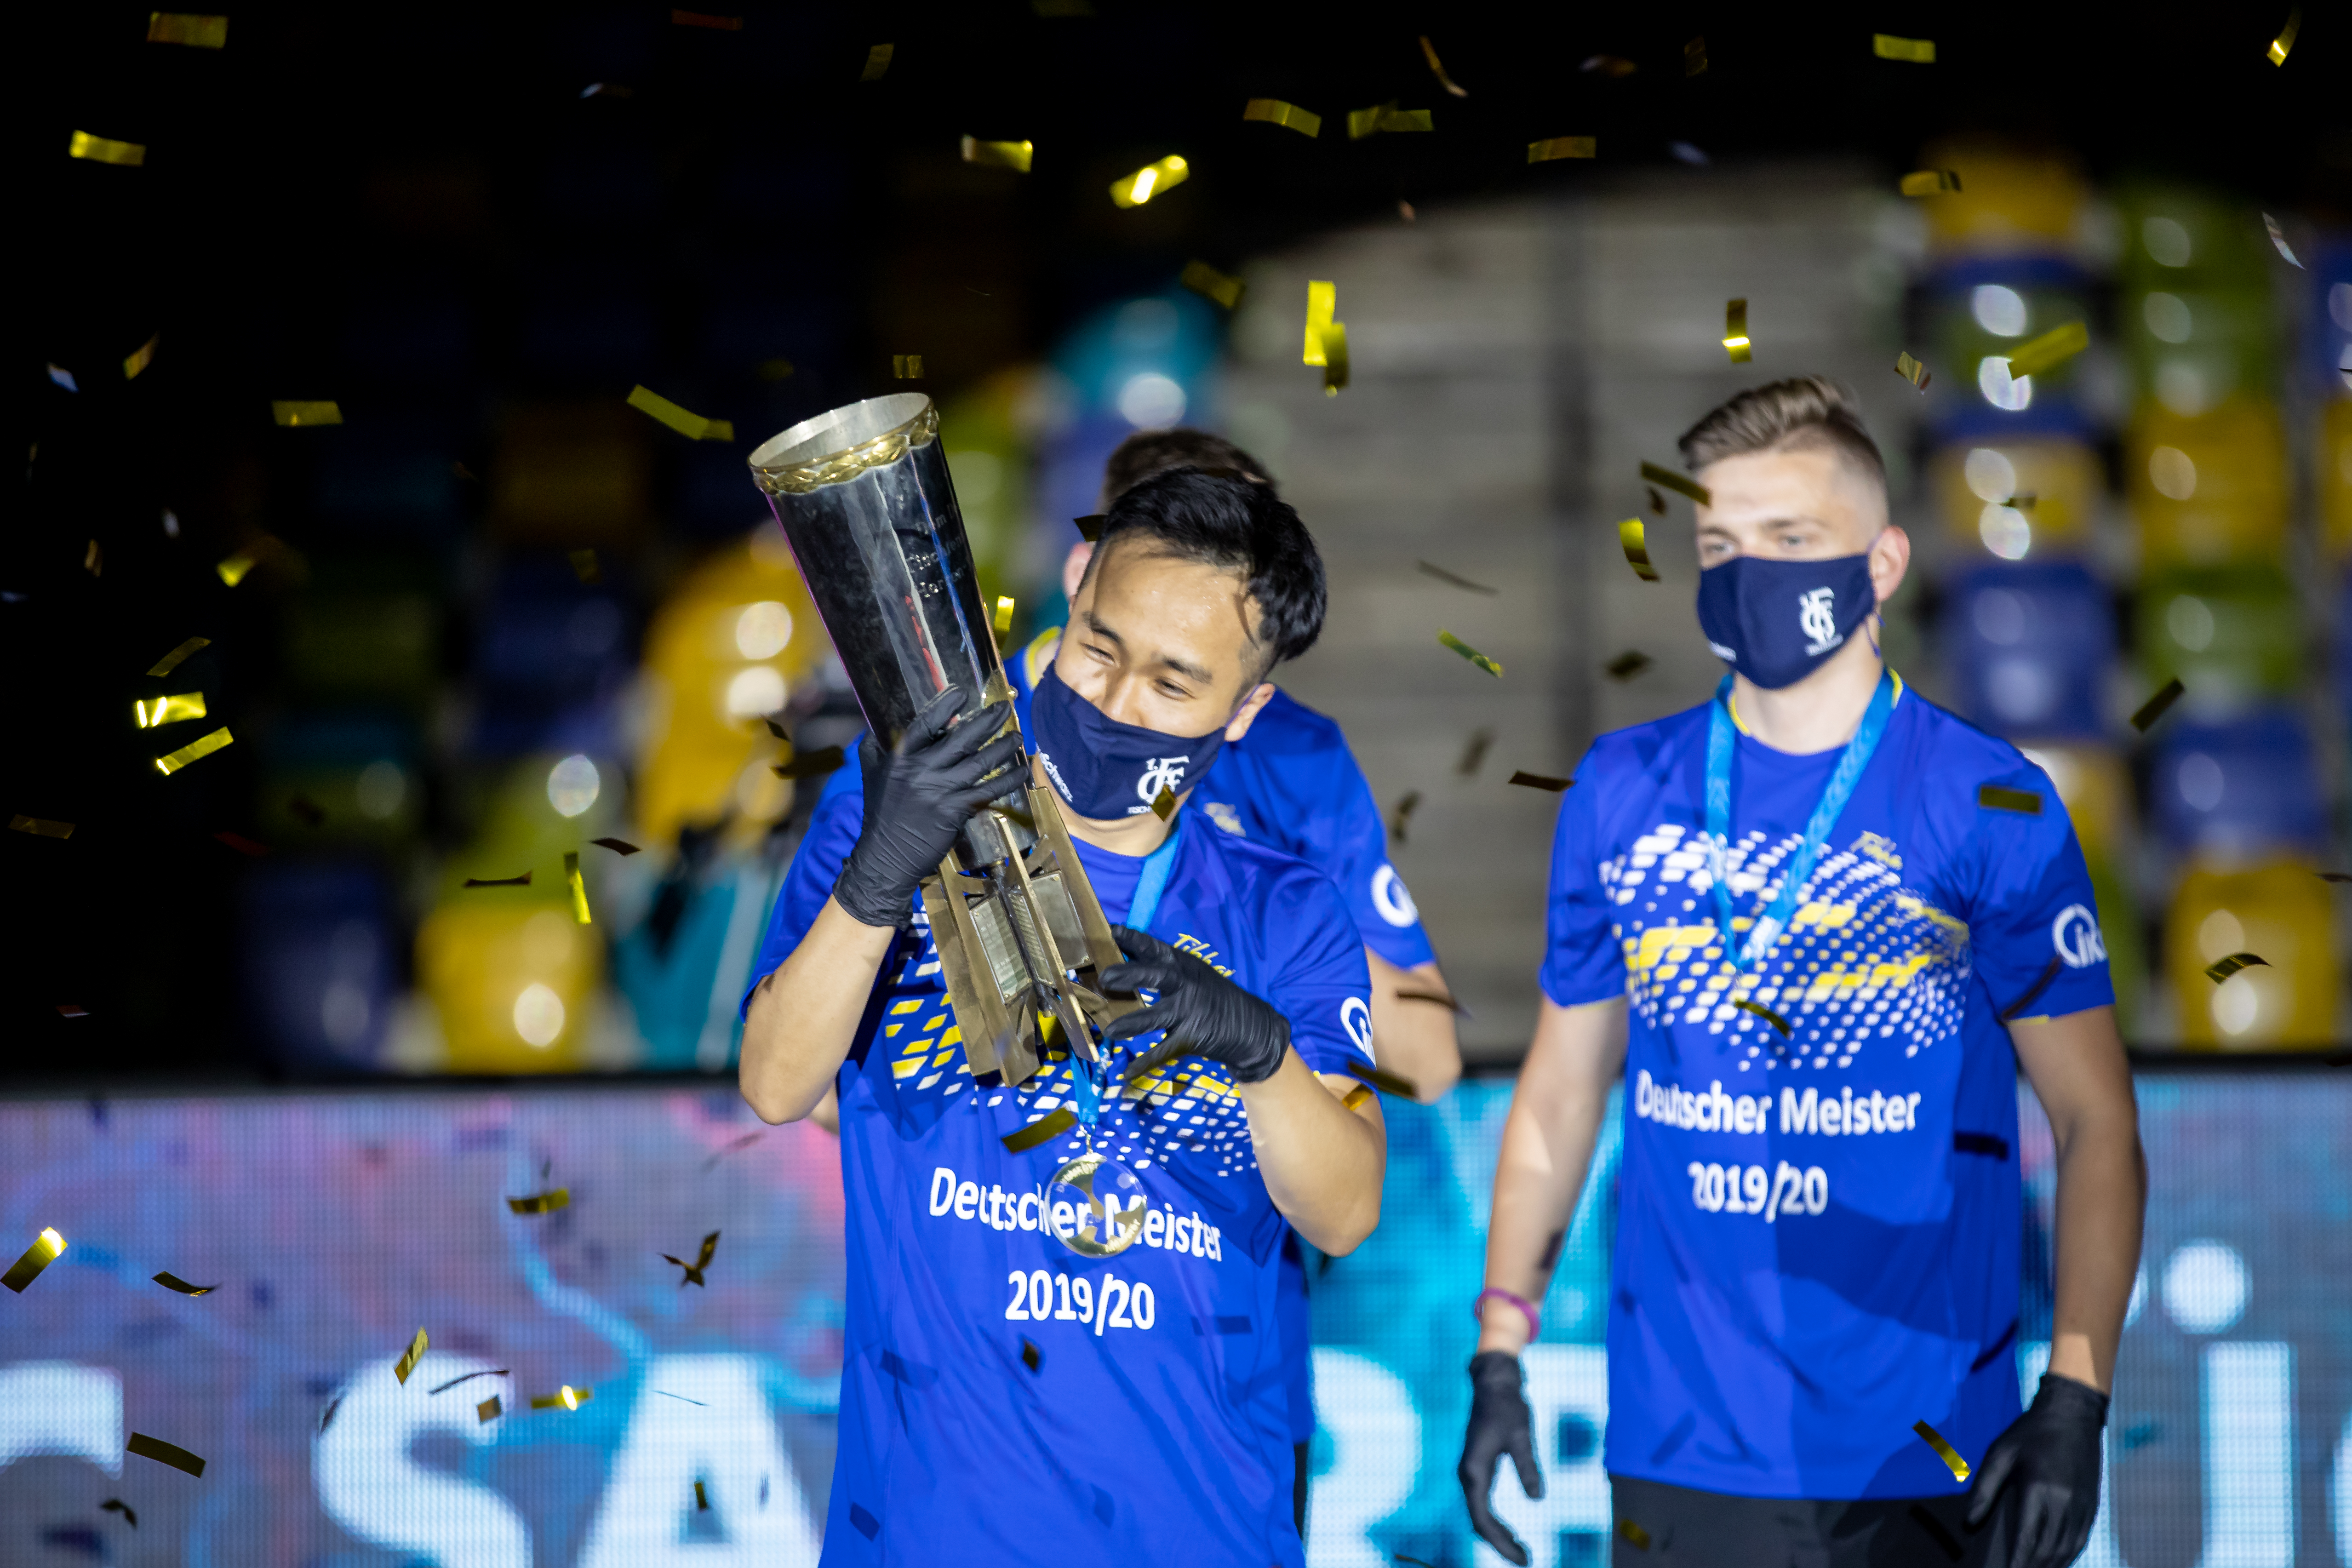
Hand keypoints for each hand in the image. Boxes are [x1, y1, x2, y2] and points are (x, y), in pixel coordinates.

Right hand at [832, 686, 1022, 928]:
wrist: (885, 857)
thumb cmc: (879, 814)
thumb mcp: (871, 774)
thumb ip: (875, 746)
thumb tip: (879, 723)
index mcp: (899, 757)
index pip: (926, 723)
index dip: (945, 705)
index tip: (963, 692)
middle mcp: (920, 770)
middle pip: (961, 738)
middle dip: (987, 720)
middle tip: (1005, 708)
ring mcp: (940, 790)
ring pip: (979, 762)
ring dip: (1003, 747)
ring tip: (1018, 735)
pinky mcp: (955, 811)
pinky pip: (988, 790)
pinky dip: (1008, 779)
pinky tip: (1022, 770)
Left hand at [1101, 926, 1290, 1083]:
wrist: (1252, 1027)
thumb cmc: (1213, 998)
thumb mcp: (1194, 975)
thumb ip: (1165, 969)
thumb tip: (1124, 962)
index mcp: (1185, 966)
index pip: (1157, 949)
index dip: (1135, 940)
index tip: (1113, 931)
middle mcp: (1187, 985)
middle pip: (1156, 977)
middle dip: (1130, 975)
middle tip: (1105, 978)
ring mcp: (1191, 1011)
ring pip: (1156, 1017)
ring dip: (1132, 1023)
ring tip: (1110, 1031)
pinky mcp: (1193, 1037)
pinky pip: (1165, 1051)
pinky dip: (1146, 1062)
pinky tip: (1127, 1072)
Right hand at [1458, 1350, 1541, 1565]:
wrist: (1493, 1384)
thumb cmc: (1508, 1407)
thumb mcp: (1522, 1436)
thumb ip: (1528, 1466)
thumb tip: (1537, 1498)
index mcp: (1475, 1469)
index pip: (1482, 1517)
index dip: (1500, 1542)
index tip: (1522, 1557)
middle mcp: (1468, 1473)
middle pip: (1479, 1520)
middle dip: (1500, 1543)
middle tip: (1525, 1559)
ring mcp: (1470, 1471)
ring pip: (1479, 1513)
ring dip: (1497, 1534)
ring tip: (1520, 1550)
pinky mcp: (1477, 1468)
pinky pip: (1482, 1503)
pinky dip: (1494, 1520)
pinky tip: (1511, 1530)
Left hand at [1964, 1372, 2108, 1567]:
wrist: (2073, 1414)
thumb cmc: (2030, 1433)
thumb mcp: (2000, 1453)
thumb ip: (1984, 1489)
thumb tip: (1969, 1522)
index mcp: (2039, 1489)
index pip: (2027, 1538)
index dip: (2018, 1561)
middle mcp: (2065, 1501)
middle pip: (2049, 1549)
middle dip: (2033, 1567)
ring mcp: (2083, 1505)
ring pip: (2067, 1548)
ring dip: (2051, 1565)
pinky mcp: (2093, 1504)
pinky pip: (2081, 1538)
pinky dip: (2068, 1554)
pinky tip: (2056, 1560)